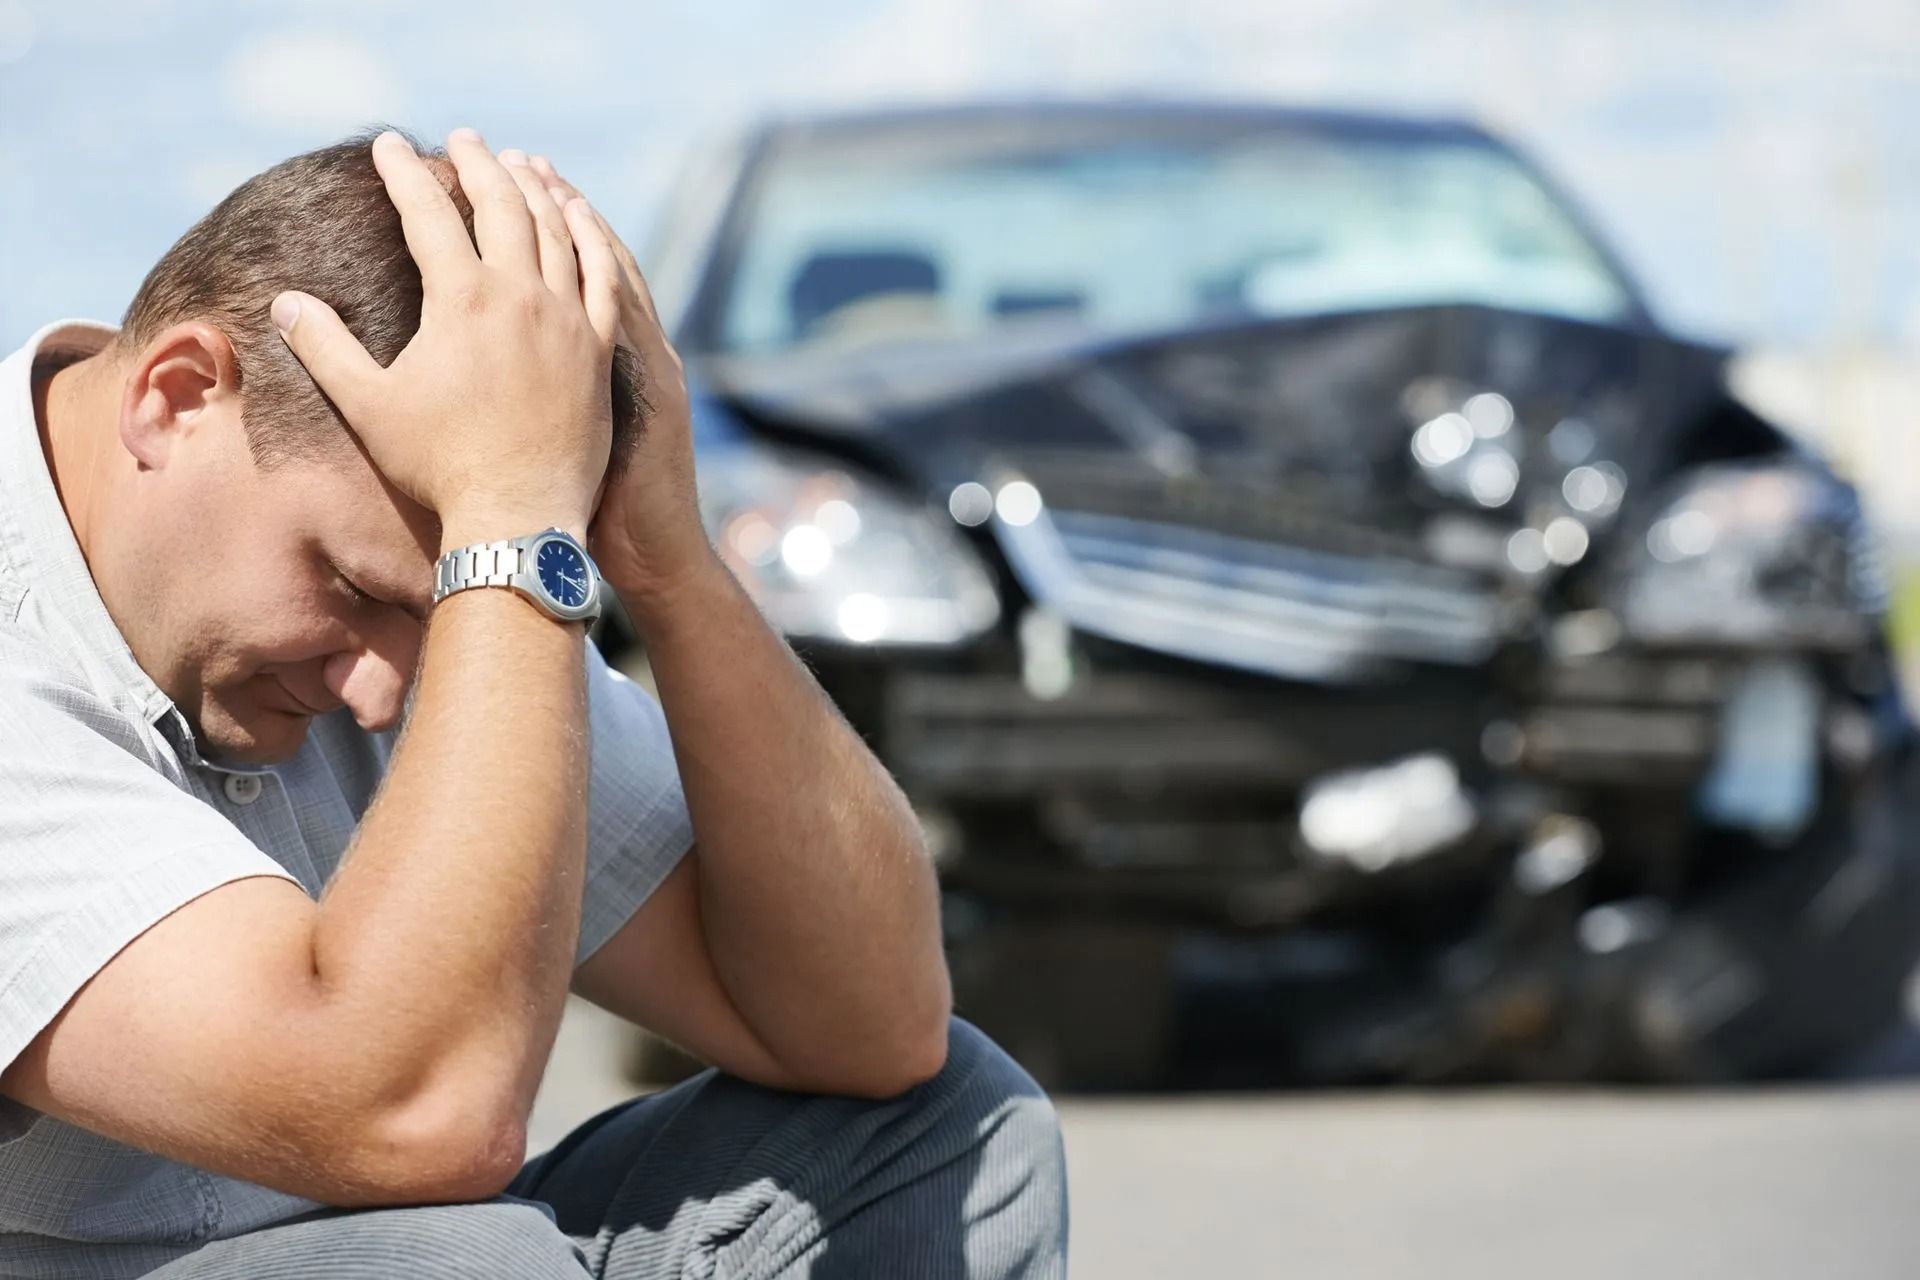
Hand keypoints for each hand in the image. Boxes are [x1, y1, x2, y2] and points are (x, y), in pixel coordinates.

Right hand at [271, 129, 623, 548]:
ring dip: (535, 188)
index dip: (405, 173)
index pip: (427, 212)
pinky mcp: (600, 346)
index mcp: (461, 299)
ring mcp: (568, 318)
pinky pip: (602, 273)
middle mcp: (520, 295)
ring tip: (520, 163)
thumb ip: (324, 348)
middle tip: (461, 138)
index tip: (389, 144)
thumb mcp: (368, 406)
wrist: (519, 514)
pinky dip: (590, 235)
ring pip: (555, 230)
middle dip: (477, 163)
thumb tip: (282, 302)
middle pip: (500, 204)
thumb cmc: (439, 466)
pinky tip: (581, 215)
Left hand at [523, 155, 712, 610]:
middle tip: (510, 152)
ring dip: (574, 218)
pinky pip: (627, 315)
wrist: (655, 558)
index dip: (541, 228)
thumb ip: (536, 402)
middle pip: (585, 258)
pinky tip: (582, 232)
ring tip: (536, 172)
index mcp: (609, 360)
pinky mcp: (649, 391)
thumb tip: (477, 377)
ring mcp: (643, 367)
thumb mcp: (573, 447)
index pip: (570, 276)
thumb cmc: (603, 518)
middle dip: (548, 202)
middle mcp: (628, 352)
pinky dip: (607, 269)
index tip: (505, 181)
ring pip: (609, 273)